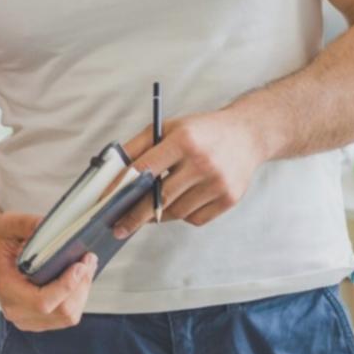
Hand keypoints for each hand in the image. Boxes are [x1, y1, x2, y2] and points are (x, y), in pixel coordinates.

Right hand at [0, 212, 96, 331]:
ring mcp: (28, 319)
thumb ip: (27, 224)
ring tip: (87, 267)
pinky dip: (78, 298)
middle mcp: (16, 310)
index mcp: (7, 289)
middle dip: (80, 286)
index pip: (42, 302)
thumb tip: (48, 225)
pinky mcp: (39, 320)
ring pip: (68, 316)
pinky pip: (66, 317)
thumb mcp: (8, 225)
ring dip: (82, 292)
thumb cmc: (1, 244)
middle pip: (61, 311)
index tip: (80, 266)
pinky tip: (79, 279)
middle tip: (88, 260)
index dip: (66, 287)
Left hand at [112, 108, 266, 236]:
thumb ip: (140, 146)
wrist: (247, 135)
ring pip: (177, 212)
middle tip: (120, 226)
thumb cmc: (200, 131)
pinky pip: (195, 218)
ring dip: (160, 213)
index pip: (146, 167)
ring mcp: (218, 183)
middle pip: (161, 197)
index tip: (107, 202)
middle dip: (136, 214)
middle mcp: (202, 162)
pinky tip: (183, 200)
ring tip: (154, 206)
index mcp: (184, 140)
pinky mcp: (229, 199)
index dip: (123, 186)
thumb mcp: (170, 127)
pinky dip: (183, 214)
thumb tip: (114, 171)